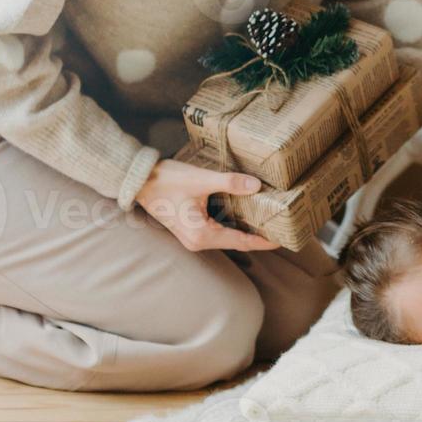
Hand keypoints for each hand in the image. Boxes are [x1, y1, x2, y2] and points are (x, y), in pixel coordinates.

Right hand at [134, 157, 282, 251]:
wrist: (137, 181)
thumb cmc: (165, 181)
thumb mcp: (201, 180)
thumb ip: (229, 183)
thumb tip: (256, 185)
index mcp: (202, 235)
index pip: (242, 241)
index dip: (264, 241)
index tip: (284, 238)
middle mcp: (198, 241)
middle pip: (237, 242)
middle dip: (259, 236)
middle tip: (282, 226)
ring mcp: (193, 237)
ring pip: (228, 236)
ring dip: (247, 230)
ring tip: (269, 220)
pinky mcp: (191, 228)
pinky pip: (219, 230)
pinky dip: (234, 224)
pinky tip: (246, 213)